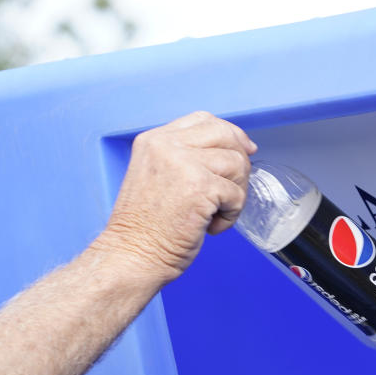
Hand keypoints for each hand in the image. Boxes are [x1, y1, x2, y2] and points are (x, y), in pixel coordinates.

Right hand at [94, 111, 257, 284]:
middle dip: (239, 164)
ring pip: (237, 164)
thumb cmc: (146, 228)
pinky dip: (231, 215)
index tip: (243, 151)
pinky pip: (237, 194)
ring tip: (215, 214)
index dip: (230, 134)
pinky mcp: (201, 186)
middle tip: (230, 192)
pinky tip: (211, 227)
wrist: (132, 255)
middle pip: (226, 136)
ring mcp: (184, 164)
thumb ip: (186, 158)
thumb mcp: (158, 176)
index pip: (204, 119)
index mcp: (155, 140)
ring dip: (235, 194)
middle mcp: (167, 145)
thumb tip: (235, 150)